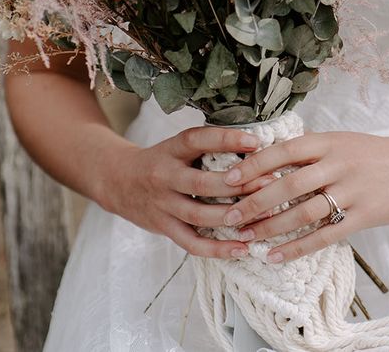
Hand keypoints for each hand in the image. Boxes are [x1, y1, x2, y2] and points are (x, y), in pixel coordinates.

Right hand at [98, 126, 275, 258]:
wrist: (118, 180)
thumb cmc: (163, 160)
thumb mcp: (179, 145)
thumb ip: (208, 145)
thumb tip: (256, 146)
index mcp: (173, 149)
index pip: (199, 139)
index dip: (227, 139)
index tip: (256, 142)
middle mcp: (165, 175)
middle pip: (203, 183)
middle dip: (238, 185)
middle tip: (270, 184)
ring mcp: (163, 204)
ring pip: (199, 214)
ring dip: (233, 218)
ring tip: (264, 217)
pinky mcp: (163, 227)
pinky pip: (191, 242)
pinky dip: (217, 248)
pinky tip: (242, 248)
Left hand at [218, 131, 388, 262]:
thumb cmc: (381, 155)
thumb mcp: (346, 142)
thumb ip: (315, 151)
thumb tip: (273, 160)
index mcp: (330, 141)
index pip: (283, 151)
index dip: (253, 164)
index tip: (228, 177)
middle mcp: (338, 163)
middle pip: (287, 184)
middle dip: (254, 202)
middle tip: (229, 216)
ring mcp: (353, 190)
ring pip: (303, 212)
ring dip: (270, 228)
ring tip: (247, 238)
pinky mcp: (366, 215)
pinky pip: (325, 234)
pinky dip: (297, 248)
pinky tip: (276, 256)